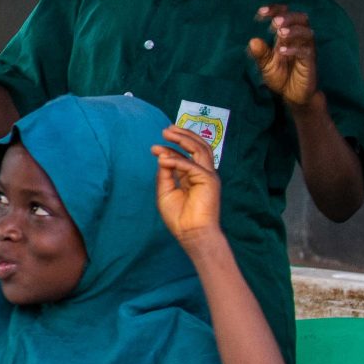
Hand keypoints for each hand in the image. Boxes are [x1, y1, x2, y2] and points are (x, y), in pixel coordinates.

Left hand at [152, 126, 224, 244]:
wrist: (191, 234)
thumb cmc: (179, 217)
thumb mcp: (166, 192)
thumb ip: (165, 174)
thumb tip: (162, 155)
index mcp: (193, 176)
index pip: (185, 155)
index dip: (170, 148)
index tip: (154, 147)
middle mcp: (203, 173)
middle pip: (198, 146)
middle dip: (183, 135)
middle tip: (166, 129)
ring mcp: (208, 176)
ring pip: (200, 149)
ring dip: (184, 139)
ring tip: (168, 133)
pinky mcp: (209, 181)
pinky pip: (193, 165)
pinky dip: (178, 160)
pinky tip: (164, 158)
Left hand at [248, 4, 318, 106]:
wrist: (293, 96)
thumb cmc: (281, 77)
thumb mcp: (266, 65)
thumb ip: (260, 53)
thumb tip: (252, 41)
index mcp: (287, 35)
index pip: (285, 15)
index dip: (275, 10)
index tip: (261, 12)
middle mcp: (299, 38)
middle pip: (301, 18)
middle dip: (287, 17)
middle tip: (274, 21)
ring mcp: (306, 49)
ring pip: (306, 32)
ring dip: (293, 30)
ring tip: (279, 33)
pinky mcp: (310, 62)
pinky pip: (306, 52)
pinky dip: (294, 49)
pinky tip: (282, 51)